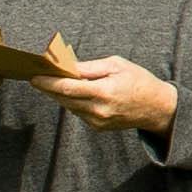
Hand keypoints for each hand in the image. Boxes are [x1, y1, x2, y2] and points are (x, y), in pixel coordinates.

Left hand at [43, 50, 177, 135]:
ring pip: (69, 106)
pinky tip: (76, 93)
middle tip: (37, 77)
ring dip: (60, 95)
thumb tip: (67, 66)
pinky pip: (78, 112)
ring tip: (54, 82)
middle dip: (49, 88)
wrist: (156, 107)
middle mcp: (98, 110)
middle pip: (64, 98)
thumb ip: (90, 67)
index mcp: (104, 91)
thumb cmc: (138, 80)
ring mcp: (97, 121)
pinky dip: (74, 101)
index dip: (48, 83)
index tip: (34, 77)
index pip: (68, 88)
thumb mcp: (117, 65)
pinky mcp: (97, 127)